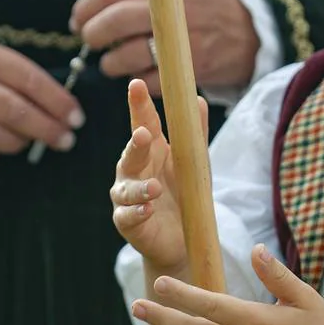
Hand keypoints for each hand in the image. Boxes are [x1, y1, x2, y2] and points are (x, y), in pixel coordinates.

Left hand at [71, 0, 258, 94]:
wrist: (249, 33)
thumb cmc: (203, 10)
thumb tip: (92, 8)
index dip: (87, 6)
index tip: (78, 18)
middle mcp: (173, 11)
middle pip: (116, 21)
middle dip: (94, 33)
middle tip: (90, 39)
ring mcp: (182, 43)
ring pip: (128, 55)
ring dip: (111, 62)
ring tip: (112, 61)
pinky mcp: (190, 72)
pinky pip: (149, 81)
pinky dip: (137, 81)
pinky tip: (137, 75)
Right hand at [111, 79, 205, 271]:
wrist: (182, 239)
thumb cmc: (185, 194)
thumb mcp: (194, 163)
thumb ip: (194, 133)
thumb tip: (197, 99)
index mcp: (151, 151)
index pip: (143, 123)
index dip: (138, 105)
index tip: (136, 85)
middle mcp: (133, 171)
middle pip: (130, 153)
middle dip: (135, 144)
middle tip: (143, 134)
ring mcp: (127, 197)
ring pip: (125, 189)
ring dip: (139, 188)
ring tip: (155, 188)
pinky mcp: (128, 223)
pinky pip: (127, 216)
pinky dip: (137, 212)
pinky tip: (148, 209)